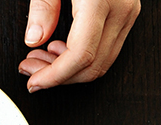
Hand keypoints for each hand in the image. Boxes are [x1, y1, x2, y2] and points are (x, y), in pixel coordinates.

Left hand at [18, 0, 140, 89]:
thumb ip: (43, 6)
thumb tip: (34, 39)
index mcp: (99, 0)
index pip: (79, 56)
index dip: (54, 77)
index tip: (34, 81)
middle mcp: (120, 8)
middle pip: (92, 65)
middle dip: (59, 77)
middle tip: (32, 71)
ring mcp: (128, 10)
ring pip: (102, 61)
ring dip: (70, 70)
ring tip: (42, 60)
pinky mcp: (128, 10)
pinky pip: (108, 46)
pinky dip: (84, 55)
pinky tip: (60, 48)